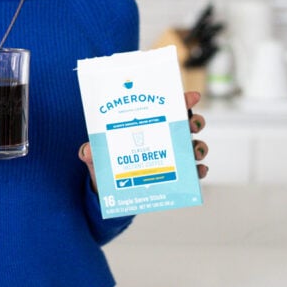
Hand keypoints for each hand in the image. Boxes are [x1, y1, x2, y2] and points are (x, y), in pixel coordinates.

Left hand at [78, 89, 209, 188]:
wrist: (108, 190)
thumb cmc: (104, 164)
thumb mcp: (96, 156)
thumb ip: (91, 152)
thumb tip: (87, 151)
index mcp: (146, 125)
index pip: (167, 107)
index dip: (182, 99)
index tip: (191, 96)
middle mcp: (163, 137)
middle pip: (188, 123)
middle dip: (195, 121)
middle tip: (192, 125)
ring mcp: (171, 156)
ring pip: (194, 146)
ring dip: (199, 146)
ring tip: (194, 151)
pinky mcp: (175, 175)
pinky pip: (193, 172)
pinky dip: (199, 170)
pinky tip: (199, 170)